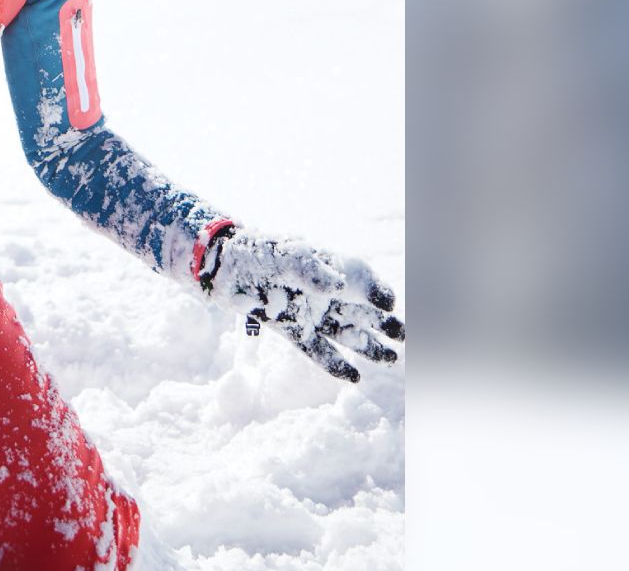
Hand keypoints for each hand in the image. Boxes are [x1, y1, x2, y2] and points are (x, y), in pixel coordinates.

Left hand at [199, 230, 403, 382]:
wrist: (223, 267)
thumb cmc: (257, 251)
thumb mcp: (286, 255)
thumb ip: (311, 270)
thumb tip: (338, 286)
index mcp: (327, 266)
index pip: (361, 279)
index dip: (377, 290)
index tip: (389, 303)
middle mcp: (323, 292)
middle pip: (361, 310)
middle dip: (384, 323)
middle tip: (405, 337)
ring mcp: (309, 313)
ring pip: (346, 333)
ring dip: (368, 346)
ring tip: (390, 359)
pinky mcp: (292, 331)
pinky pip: (318, 351)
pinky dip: (335, 365)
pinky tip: (355, 378)